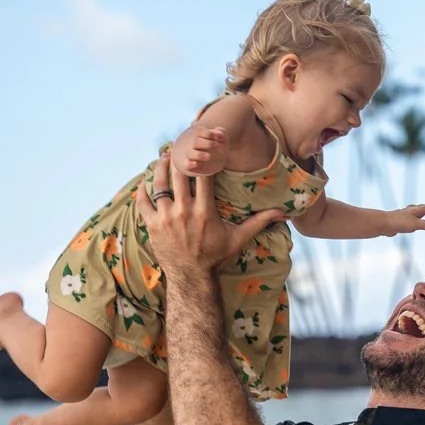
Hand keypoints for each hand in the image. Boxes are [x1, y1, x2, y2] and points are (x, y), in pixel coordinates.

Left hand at [137, 153, 284, 276]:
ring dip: (161, 168)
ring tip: (164, 158)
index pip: (203, 175)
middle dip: (179, 158)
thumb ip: (258, 223)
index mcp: (205, 211)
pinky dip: (143, 189)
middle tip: (179, 147)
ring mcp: (166, 218)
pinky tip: (147, 181)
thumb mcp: (238, 239)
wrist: (191, 277)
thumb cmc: (215, 256)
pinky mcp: (152, 225)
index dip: (203, 159)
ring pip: (159, 184)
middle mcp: (184, 211)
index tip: (203, 149)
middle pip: (179, 174)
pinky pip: (143, 201)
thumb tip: (281, 213)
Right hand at [179, 125, 230, 175]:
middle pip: (196, 141)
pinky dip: (190, 164)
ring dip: (200, 155)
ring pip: (191, 153)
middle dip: (207, 143)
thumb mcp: (218, 139)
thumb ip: (220, 134)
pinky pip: (187, 165)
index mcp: (199, 136)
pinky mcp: (190, 166)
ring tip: (208, 156)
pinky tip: (195, 164)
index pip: (200, 131)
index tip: (216, 137)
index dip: (208, 133)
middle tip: (216, 145)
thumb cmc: (213, 146)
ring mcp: (191, 155)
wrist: (206, 160)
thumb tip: (220, 134)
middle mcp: (193, 145)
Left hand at [386, 204, 424, 235]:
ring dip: (423, 218)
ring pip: (416, 214)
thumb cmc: (399, 222)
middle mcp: (411, 211)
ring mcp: (405, 215)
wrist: (383, 223)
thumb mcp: (416, 224)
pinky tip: (412, 228)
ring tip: (424, 224)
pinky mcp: (400, 220)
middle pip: (424, 209)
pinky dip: (415, 222)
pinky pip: (410, 219)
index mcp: (416, 210)